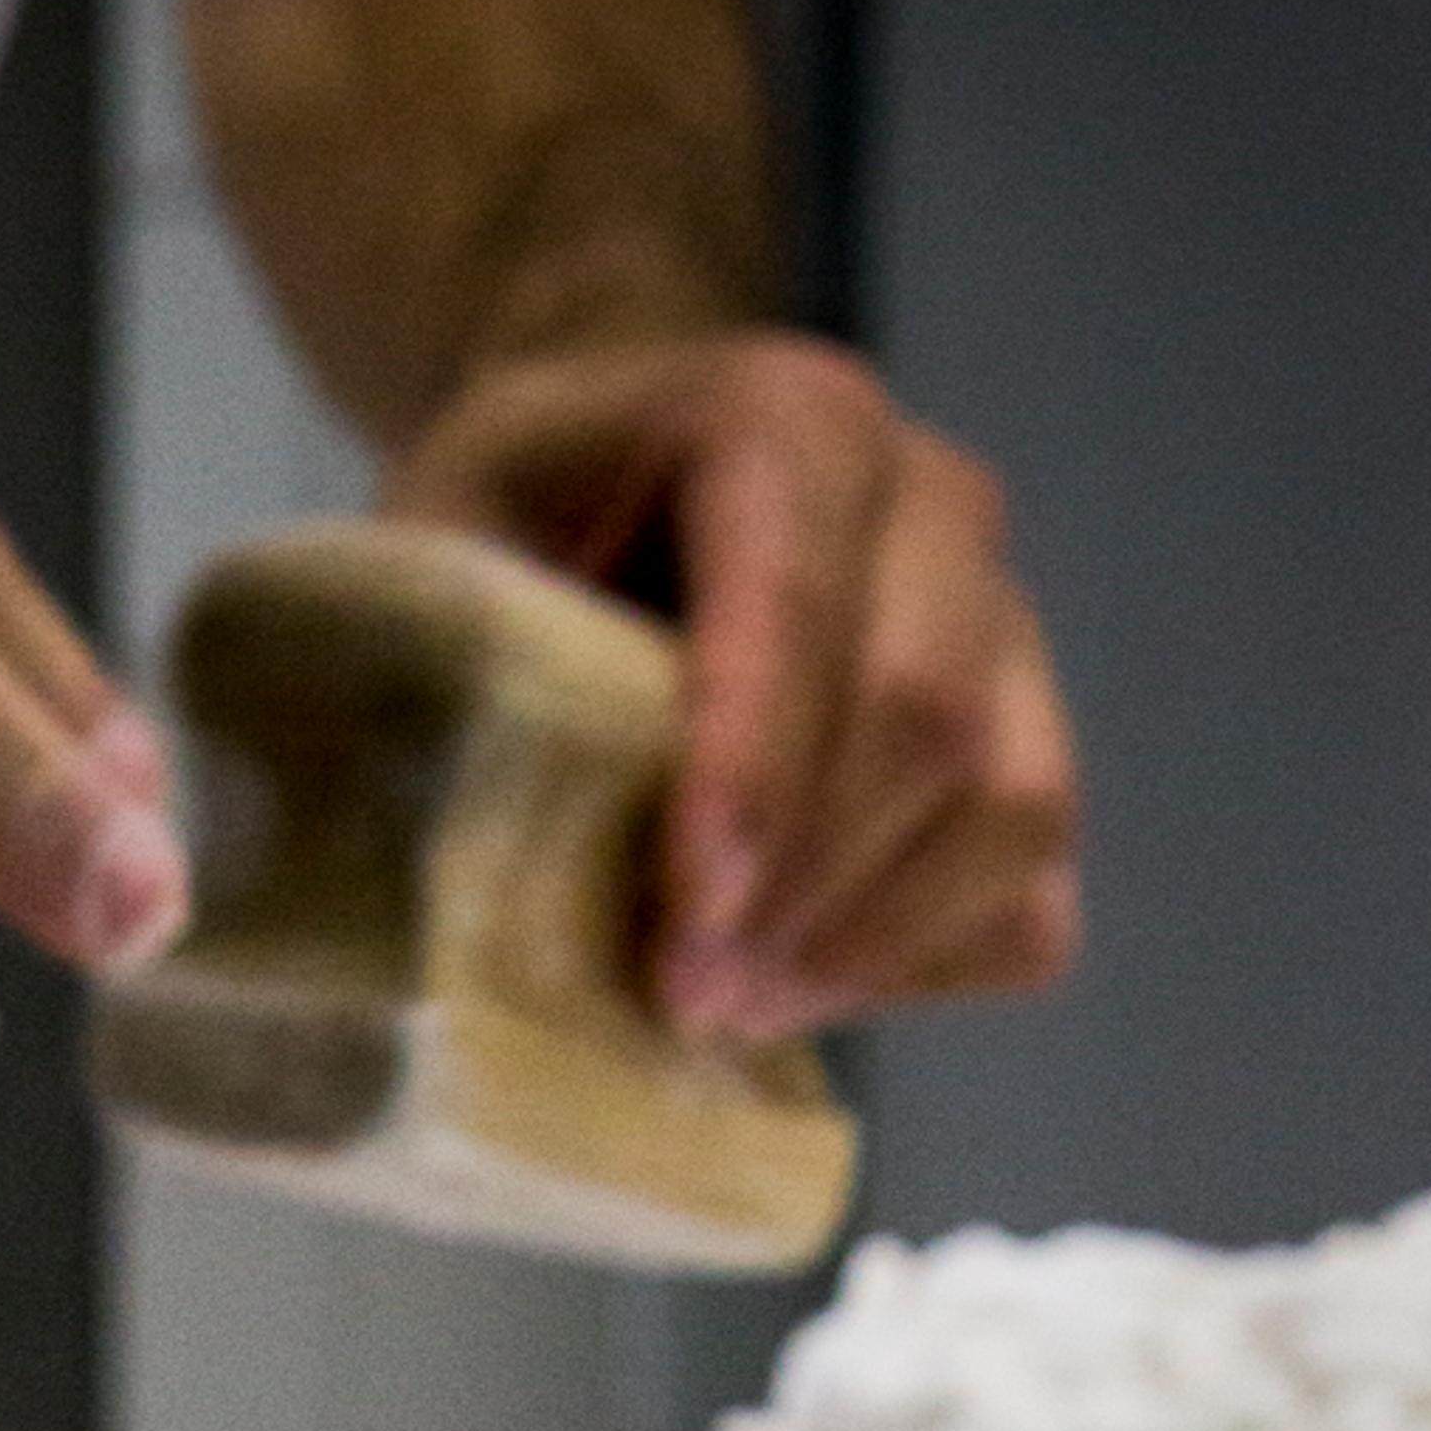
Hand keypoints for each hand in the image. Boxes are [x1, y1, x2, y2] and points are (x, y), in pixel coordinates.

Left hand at [388, 332, 1078, 1037]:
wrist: (615, 489)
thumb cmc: (515, 529)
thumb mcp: (433, 547)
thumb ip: (435, 662)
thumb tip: (399, 857)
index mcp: (786, 418)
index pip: (801, 608)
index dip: (751, 782)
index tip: (685, 931)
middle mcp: (931, 501)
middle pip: (928, 722)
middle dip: (805, 894)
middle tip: (679, 1005)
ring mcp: (1003, 625)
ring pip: (1012, 814)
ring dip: (870, 948)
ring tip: (727, 1011)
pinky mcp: (1026, 745)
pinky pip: (1031, 901)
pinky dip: (924, 975)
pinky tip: (792, 991)